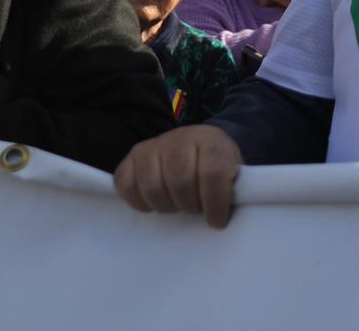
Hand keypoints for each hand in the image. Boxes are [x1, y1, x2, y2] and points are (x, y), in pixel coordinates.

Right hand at [113, 125, 243, 226]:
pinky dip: (138, 201)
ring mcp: (154, 144)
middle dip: (188, 204)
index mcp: (211, 141)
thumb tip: (221, 218)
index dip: (215, 203)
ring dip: (165, 205)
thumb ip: (231, 191)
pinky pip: (125, 183)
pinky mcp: (133, 155)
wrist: (201, 145)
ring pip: (152, 185)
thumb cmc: (217, 166)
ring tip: (176, 205)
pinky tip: (152, 203)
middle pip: (179, 180)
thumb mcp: (233, 174)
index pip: (212, 173)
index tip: (217, 221)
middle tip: (194, 208)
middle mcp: (181, 137)